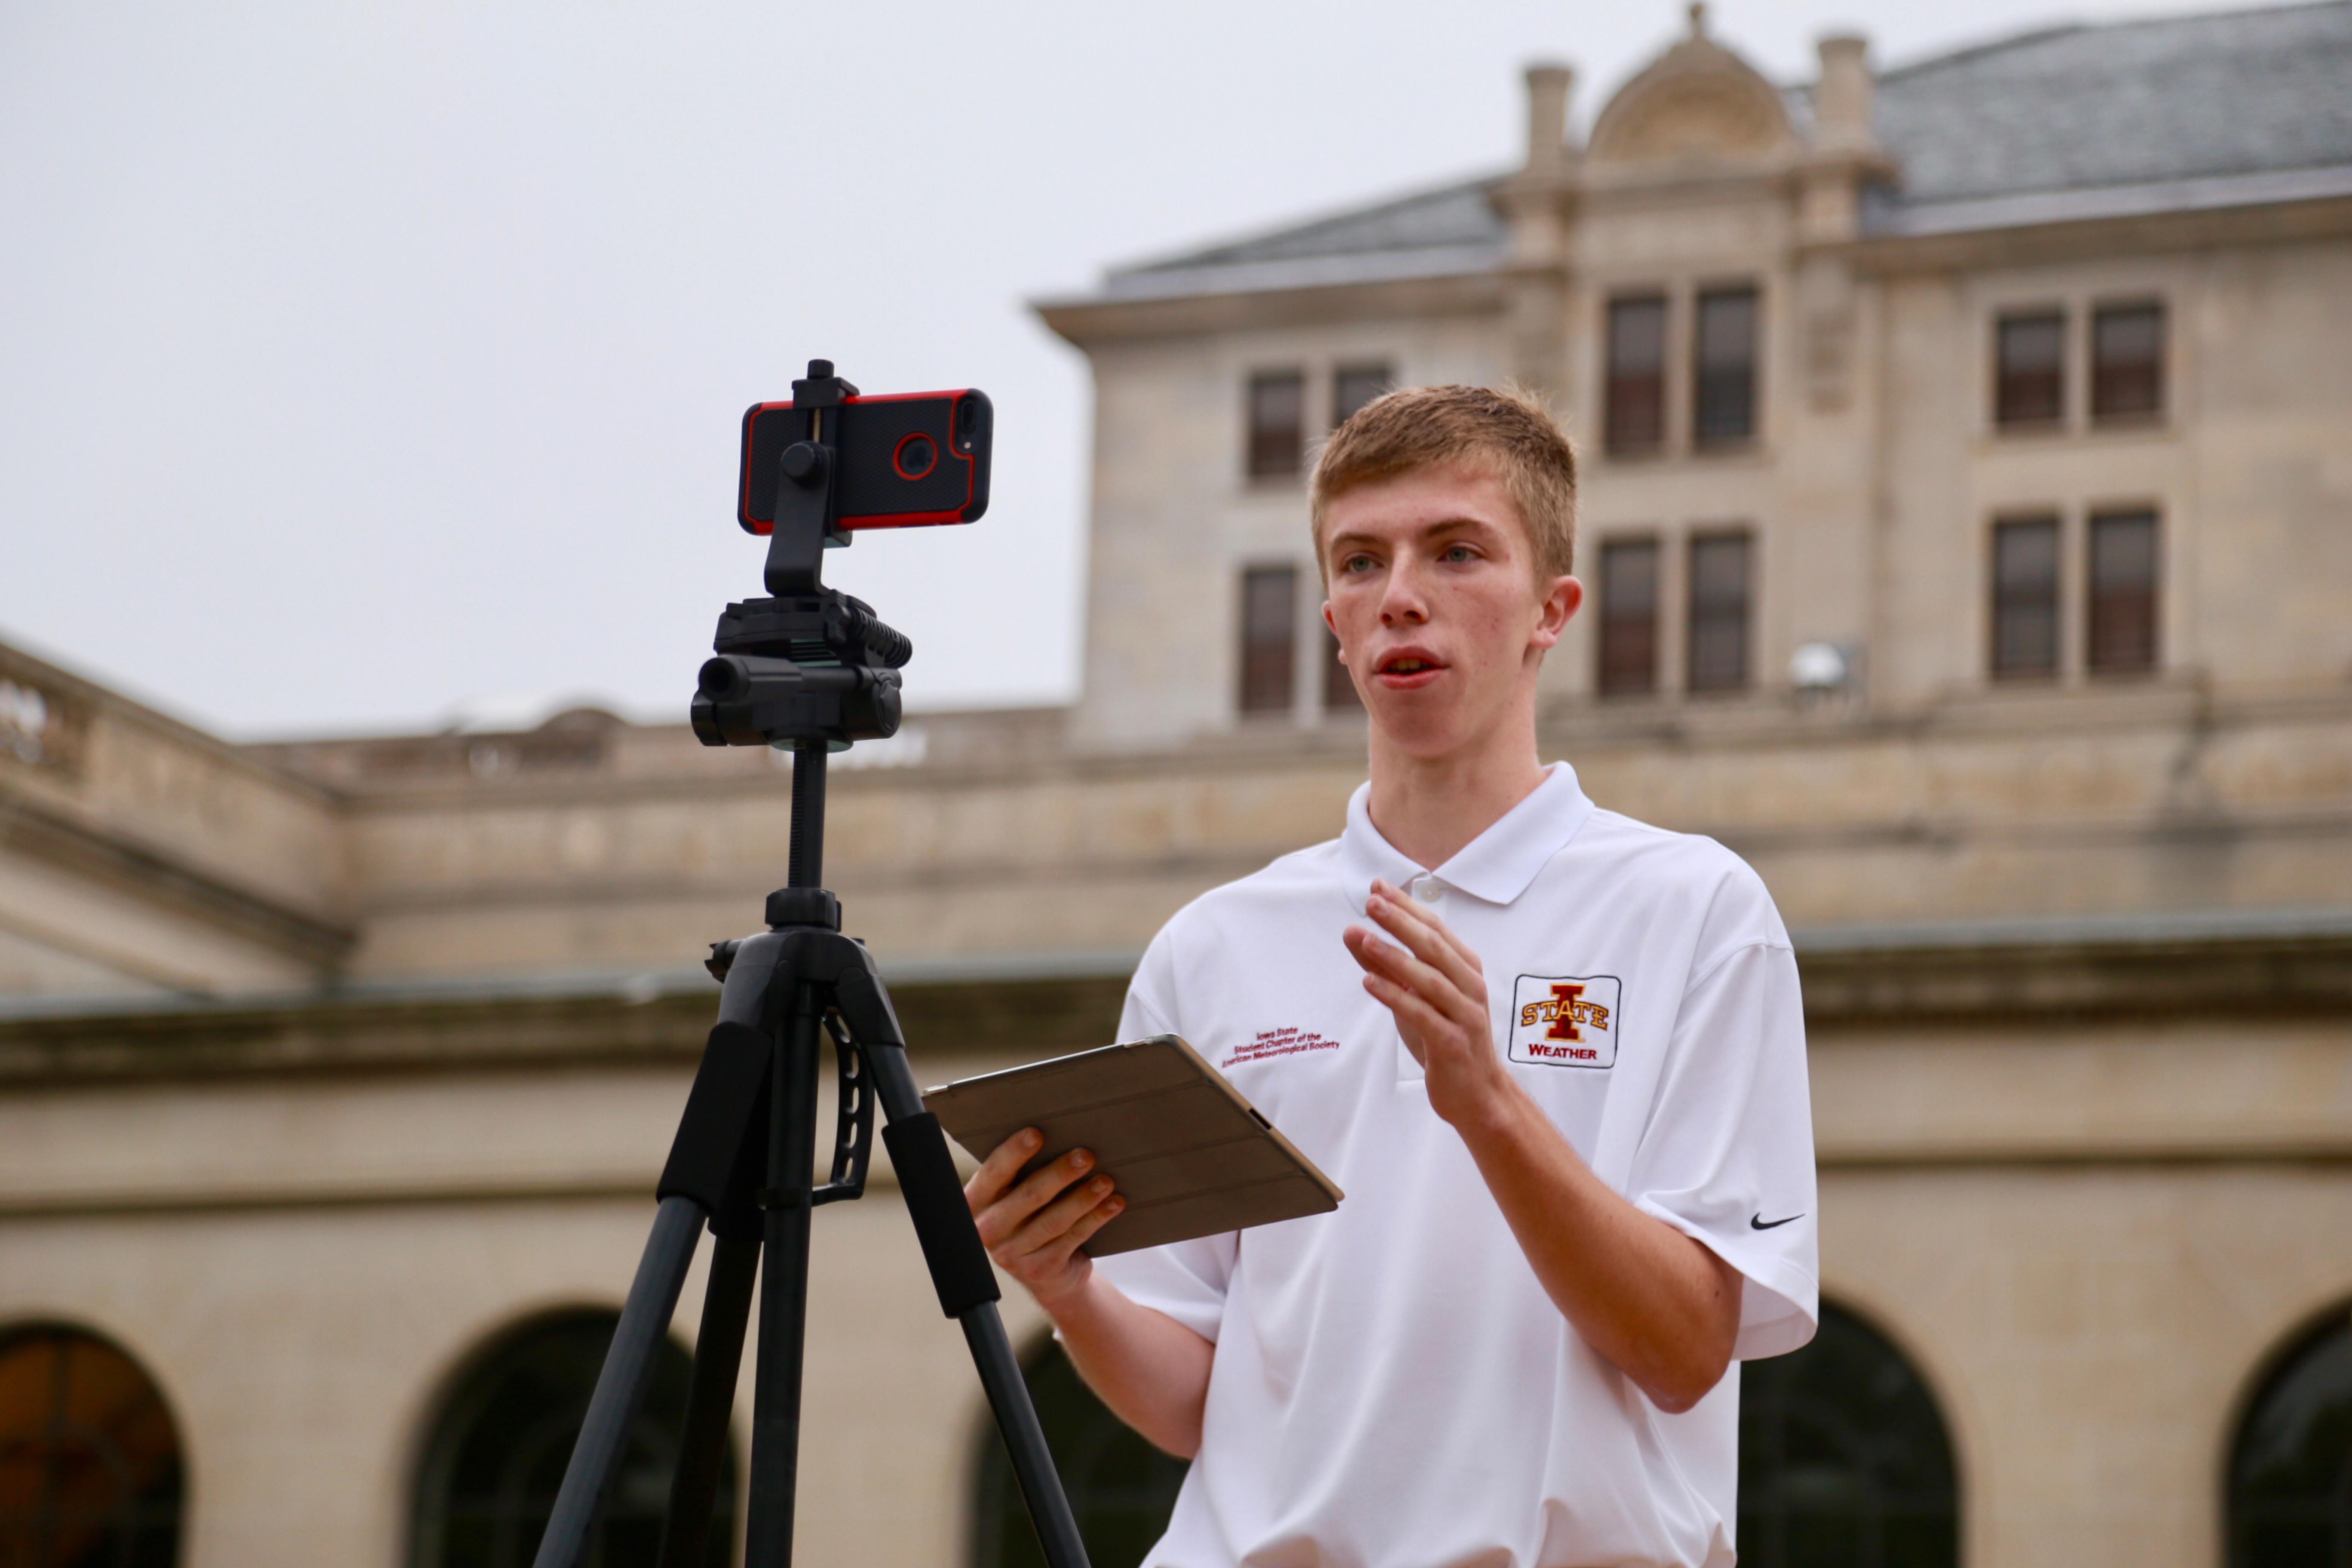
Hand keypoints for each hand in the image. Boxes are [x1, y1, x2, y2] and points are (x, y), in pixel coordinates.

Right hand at [963, 1128, 1125, 1313]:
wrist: (1042, 1271)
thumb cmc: (1028, 1216)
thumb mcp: (1013, 1196)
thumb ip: (1021, 1172)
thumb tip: (1058, 1133)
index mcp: (976, 1202)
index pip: (994, 1172)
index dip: (1015, 1152)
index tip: (1037, 1134)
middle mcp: (988, 1229)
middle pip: (1029, 1196)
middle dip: (1060, 1173)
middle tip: (1086, 1155)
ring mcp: (1012, 1253)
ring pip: (1054, 1220)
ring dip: (1083, 1198)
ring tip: (1105, 1180)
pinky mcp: (1040, 1268)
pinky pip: (1072, 1238)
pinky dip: (1096, 1218)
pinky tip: (1113, 1204)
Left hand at [1344, 877, 1510, 1127]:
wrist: (1477, 1095)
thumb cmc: (1444, 1039)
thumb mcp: (1413, 998)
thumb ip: (1387, 966)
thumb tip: (1353, 931)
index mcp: (1465, 969)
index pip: (1435, 929)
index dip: (1407, 906)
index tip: (1377, 886)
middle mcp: (1470, 987)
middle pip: (1433, 947)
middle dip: (1401, 921)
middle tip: (1371, 902)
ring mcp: (1465, 1015)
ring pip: (1429, 978)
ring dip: (1394, 956)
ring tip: (1364, 937)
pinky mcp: (1452, 1044)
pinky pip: (1423, 1015)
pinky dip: (1395, 996)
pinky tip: (1369, 982)